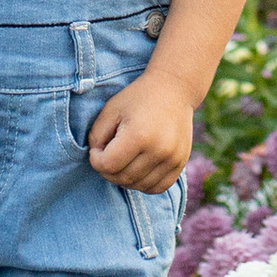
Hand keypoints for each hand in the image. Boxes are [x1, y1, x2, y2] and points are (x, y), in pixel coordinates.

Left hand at [86, 70, 195, 192]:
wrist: (174, 89)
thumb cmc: (138, 97)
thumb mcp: (111, 110)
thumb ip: (97, 137)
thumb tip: (98, 160)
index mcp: (139, 136)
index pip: (107, 165)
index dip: (95, 159)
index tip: (98, 148)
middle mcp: (159, 150)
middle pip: (123, 178)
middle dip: (108, 171)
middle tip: (108, 156)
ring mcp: (172, 159)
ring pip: (139, 186)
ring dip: (125, 179)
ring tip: (122, 162)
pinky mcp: (180, 163)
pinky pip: (158, 187)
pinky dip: (143, 184)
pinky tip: (137, 170)